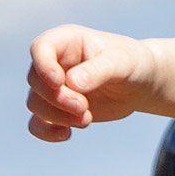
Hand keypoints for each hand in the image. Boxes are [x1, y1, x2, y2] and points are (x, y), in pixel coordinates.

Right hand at [26, 25, 154, 142]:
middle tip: (84, 107)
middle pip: (35, 81)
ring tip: (87, 119)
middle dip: (57, 98)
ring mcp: (53, 86)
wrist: (140, 84)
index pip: (40, 48)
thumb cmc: (132, 63)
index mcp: (67, 41)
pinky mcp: (57, 109)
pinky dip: (46, 132)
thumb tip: (72, 83)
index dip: (43, 66)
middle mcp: (55, 62)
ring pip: (35, 103)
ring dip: (58, 116)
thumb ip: (98, 70)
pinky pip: (37, 123)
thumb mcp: (122, 61)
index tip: (59, 82)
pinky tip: (66, 134)